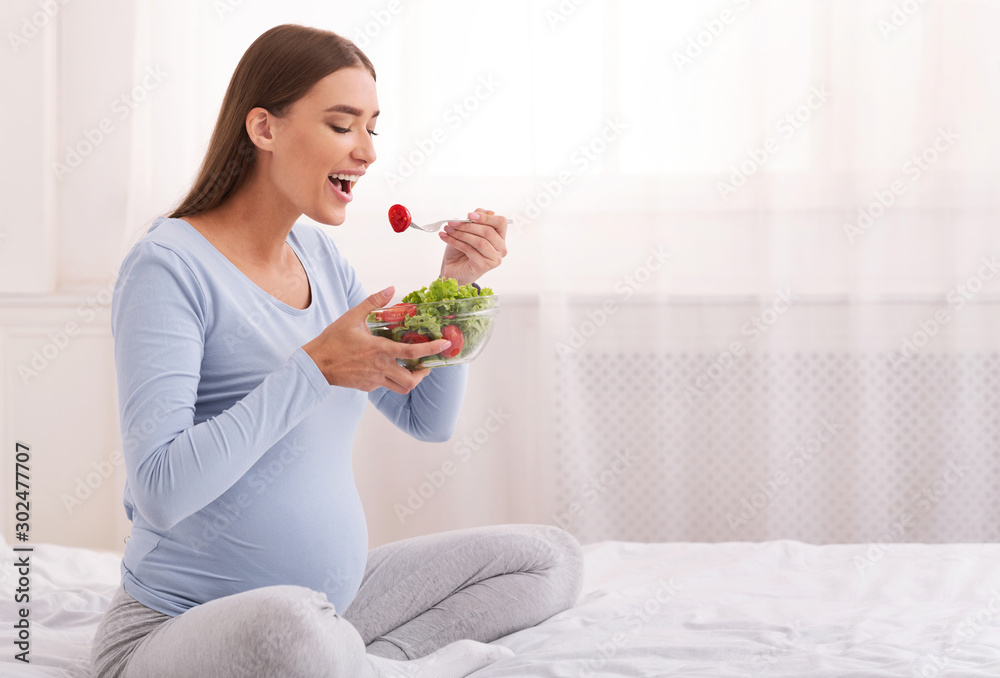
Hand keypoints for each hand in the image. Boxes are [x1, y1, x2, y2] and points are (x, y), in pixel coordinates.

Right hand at [302, 287, 451, 394]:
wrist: (314, 364)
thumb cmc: (332, 340)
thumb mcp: (352, 316)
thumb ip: (373, 301)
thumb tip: (391, 288)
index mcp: (379, 350)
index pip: (412, 352)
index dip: (431, 350)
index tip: (445, 345)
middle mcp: (380, 368)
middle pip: (411, 380)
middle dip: (424, 374)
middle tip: (427, 365)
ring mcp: (374, 380)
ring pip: (401, 389)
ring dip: (410, 381)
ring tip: (412, 369)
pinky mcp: (367, 387)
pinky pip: (385, 386)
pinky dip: (391, 379)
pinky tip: (387, 368)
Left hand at [439, 208, 507, 285]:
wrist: (453, 271)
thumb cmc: (461, 251)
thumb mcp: (467, 232)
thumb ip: (475, 221)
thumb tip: (478, 212)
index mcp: (500, 238)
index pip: (501, 222)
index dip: (486, 217)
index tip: (469, 216)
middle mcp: (501, 249)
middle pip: (488, 232)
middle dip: (468, 225)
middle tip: (452, 222)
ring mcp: (494, 259)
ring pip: (480, 241)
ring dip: (461, 233)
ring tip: (448, 230)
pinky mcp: (484, 266)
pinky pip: (470, 250)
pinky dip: (455, 242)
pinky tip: (446, 237)